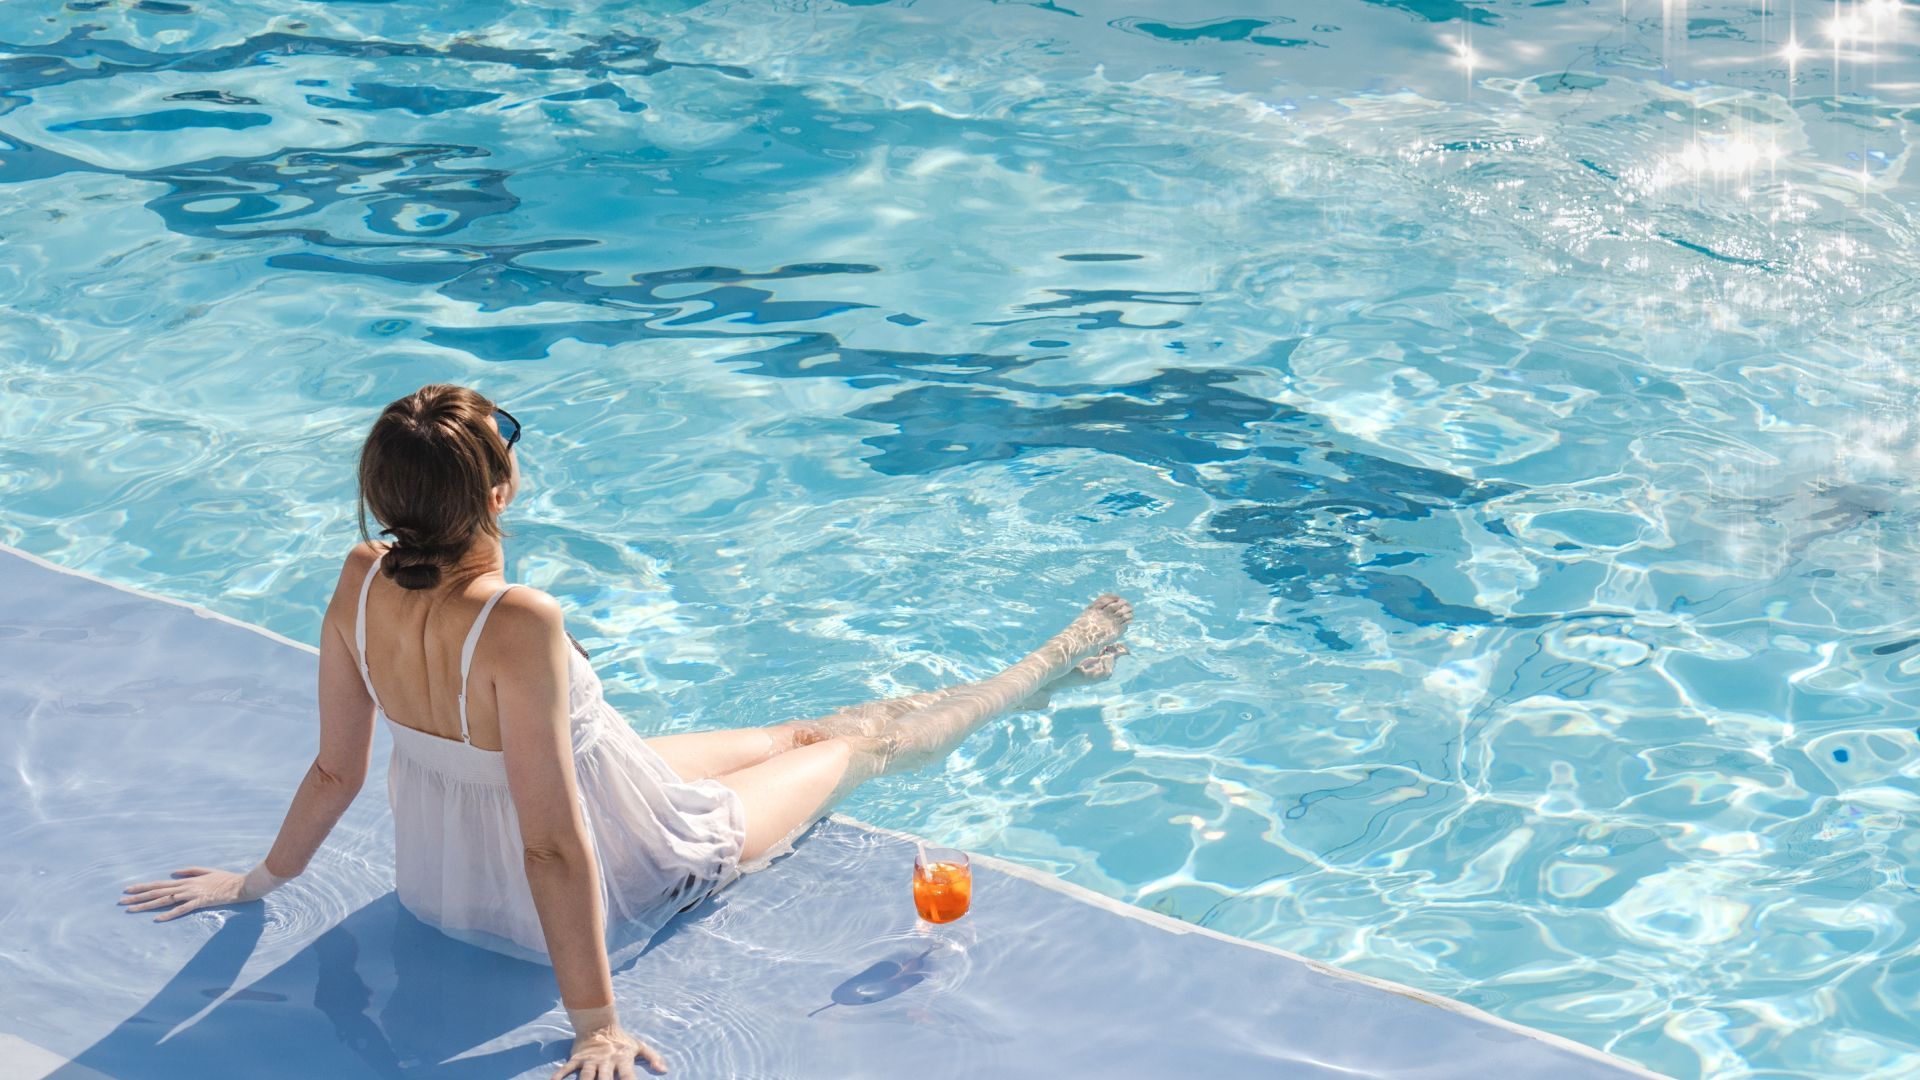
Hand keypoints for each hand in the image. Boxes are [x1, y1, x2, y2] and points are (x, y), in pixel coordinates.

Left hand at [119, 866, 254, 921]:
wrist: (241, 885)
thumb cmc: (225, 879)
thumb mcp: (207, 871)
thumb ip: (190, 871)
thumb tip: (173, 873)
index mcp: (185, 881)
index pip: (159, 884)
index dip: (142, 887)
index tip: (127, 890)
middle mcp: (185, 887)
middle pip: (157, 892)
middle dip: (138, 897)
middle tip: (121, 901)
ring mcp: (191, 894)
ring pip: (165, 900)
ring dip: (147, 905)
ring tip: (131, 910)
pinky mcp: (200, 902)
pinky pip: (182, 909)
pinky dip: (169, 914)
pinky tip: (158, 919)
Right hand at [552, 1024, 666, 1078]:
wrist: (598, 1023)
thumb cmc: (621, 1040)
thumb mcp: (639, 1046)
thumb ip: (652, 1057)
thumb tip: (664, 1070)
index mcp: (622, 1059)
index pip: (628, 1076)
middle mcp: (606, 1061)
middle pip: (604, 1079)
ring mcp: (590, 1060)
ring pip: (586, 1076)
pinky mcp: (577, 1058)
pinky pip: (567, 1068)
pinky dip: (559, 1075)